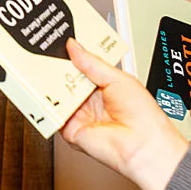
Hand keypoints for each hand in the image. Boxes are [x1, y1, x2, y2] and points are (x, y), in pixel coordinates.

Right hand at [60, 40, 189, 189]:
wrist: (143, 146)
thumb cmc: (144, 117)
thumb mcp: (118, 78)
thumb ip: (92, 63)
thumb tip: (74, 47)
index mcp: (105, 86)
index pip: (83, 66)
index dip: (73, 55)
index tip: (62, 42)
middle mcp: (92, 101)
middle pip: (67, 79)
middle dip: (59, 67)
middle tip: (51, 54)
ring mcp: (80, 114)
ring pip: (58, 95)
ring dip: (52, 83)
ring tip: (46, 69)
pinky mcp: (70, 129)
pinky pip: (53, 114)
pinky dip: (47, 103)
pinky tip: (47, 91)